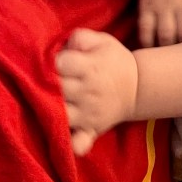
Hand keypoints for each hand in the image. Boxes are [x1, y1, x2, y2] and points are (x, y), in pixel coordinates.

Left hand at [56, 29, 139, 155]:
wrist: (136, 86)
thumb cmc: (112, 60)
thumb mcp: (102, 41)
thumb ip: (81, 37)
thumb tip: (68, 45)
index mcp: (91, 67)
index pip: (62, 64)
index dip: (53, 61)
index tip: (53, 61)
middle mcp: (89, 91)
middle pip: (58, 89)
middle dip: (47, 84)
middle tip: (45, 82)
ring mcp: (89, 113)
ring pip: (62, 116)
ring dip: (51, 111)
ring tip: (46, 104)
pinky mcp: (91, 129)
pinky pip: (82, 141)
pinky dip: (74, 144)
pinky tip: (67, 141)